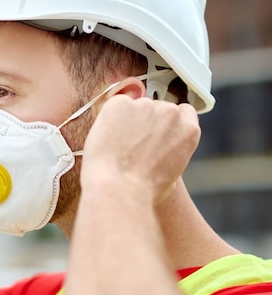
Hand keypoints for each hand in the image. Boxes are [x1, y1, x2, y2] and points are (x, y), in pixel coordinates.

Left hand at [81, 95, 200, 204]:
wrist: (118, 188)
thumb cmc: (142, 191)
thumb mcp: (171, 176)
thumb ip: (171, 154)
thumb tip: (161, 154)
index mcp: (188, 131)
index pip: (183, 112)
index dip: (166, 122)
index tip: (155, 130)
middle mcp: (170, 113)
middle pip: (157, 107)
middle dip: (145, 121)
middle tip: (130, 141)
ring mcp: (145, 106)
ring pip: (134, 106)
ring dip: (126, 120)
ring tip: (116, 144)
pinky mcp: (120, 104)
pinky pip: (114, 107)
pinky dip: (108, 118)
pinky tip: (106, 138)